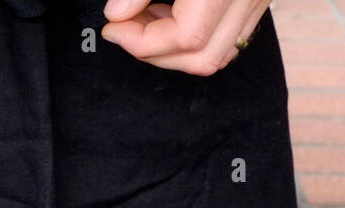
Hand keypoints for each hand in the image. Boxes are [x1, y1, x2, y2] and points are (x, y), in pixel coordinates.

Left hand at [101, 0, 272, 76]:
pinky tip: (173, 14)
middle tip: (124, 31)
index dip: (141, 41)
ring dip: (176, 51)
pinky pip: (232, 36)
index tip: (112, 28)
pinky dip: (198, 39)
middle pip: (204, 57)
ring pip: (221, 54)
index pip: (186, 37)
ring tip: (146, 22)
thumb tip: (116, 15)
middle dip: (156, 54)